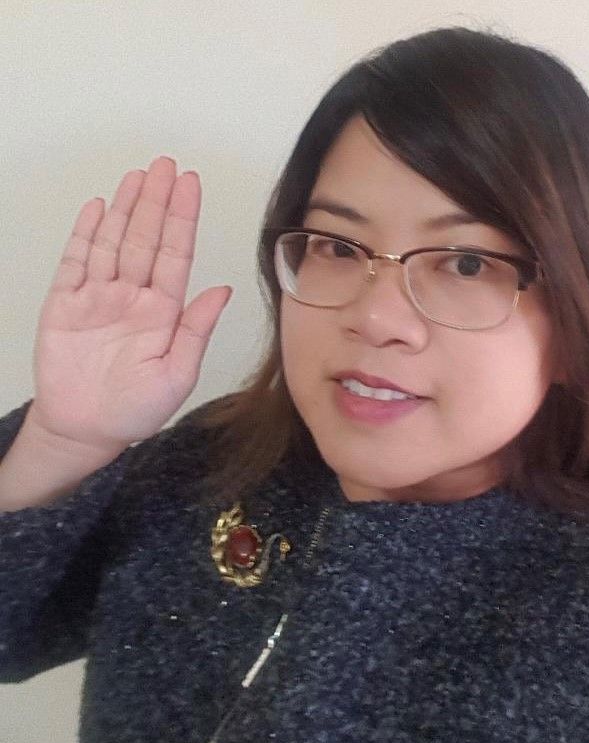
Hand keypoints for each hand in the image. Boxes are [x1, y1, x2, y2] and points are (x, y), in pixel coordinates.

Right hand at [27, 156, 231, 453]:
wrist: (85, 431)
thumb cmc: (136, 410)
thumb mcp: (177, 376)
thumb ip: (196, 331)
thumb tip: (223, 290)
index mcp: (163, 313)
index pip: (175, 255)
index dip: (183, 219)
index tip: (191, 185)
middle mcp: (133, 297)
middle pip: (145, 239)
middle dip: (157, 201)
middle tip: (166, 164)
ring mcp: (98, 297)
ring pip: (113, 241)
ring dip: (125, 208)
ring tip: (139, 175)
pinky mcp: (65, 304)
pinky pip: (75, 261)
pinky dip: (85, 234)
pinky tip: (98, 207)